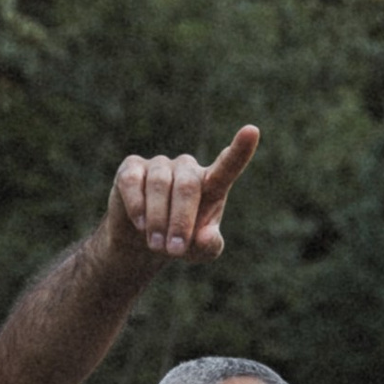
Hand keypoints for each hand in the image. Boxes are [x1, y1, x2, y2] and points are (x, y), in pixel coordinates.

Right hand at [104, 127, 259, 270]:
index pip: (228, 166)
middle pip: (188, 186)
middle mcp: (187, 169)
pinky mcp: (132, 167)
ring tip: (156, 245)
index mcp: (211, 184)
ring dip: (158, 219)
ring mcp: (160, 165)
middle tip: (174, 250)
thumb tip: (206, 235)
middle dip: (180, 221)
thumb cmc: (180, 243)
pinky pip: (133, 182)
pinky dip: (136, 206)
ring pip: (160, 185)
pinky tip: (139, 224)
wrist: (140, 243)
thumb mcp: (199, 252)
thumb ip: (210, 246)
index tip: (252, 131)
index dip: (240, 150)